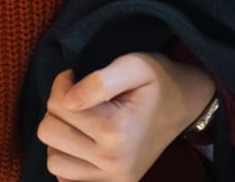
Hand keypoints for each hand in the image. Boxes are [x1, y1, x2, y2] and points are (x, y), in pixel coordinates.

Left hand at [38, 52, 216, 181]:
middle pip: (49, 132)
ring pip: (52, 159)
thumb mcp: (135, 65)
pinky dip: (68, 159)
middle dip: (60, 109)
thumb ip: (100, 80)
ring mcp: (112, 180)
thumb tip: (67, 102)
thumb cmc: (158, 81)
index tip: (79, 78)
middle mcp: (113, 162)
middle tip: (82, 99)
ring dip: (61, 136)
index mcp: (117, 131)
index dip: (64, 83)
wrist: (185, 106)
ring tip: (84, 121)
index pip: (58, 105)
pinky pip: (65, 178)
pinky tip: (84, 143)